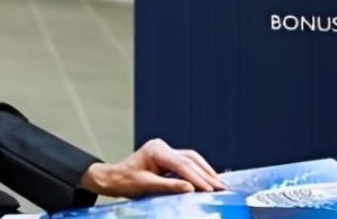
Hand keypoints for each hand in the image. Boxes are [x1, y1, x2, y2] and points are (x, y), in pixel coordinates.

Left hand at [80, 139, 226, 197]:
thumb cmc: (125, 181)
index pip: (182, 165)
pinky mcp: (167, 158)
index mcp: (156, 150)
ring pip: (192, 159)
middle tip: (223, 188)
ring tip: (220, 185)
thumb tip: (190, 188)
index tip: (211, 189)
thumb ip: (169, 186)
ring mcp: (165, 151)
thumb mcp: (146, 186)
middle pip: (190, 160)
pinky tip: (209, 180)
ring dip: (206, 172)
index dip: (198, 178)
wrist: (113, 178)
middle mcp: (162, 147)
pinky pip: (187, 163)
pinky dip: (199, 172)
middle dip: (207, 175)